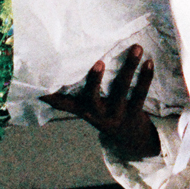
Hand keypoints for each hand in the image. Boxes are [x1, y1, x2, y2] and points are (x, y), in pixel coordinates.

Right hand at [41, 44, 160, 158]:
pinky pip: (140, 94)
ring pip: (121, 90)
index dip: (50, 96)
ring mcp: (116, 114)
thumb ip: (69, 97)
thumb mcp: (85, 109)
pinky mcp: (134, 113)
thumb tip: (45, 82)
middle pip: (93, 98)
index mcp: (83, 110)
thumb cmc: (104, 114)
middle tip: (98, 62)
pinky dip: (145, 78)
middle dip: (94, 80)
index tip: (40, 85)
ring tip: (136, 48)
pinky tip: (149, 63)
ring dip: (129, 68)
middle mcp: (97, 113)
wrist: (131, 139)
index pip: (62, 104)